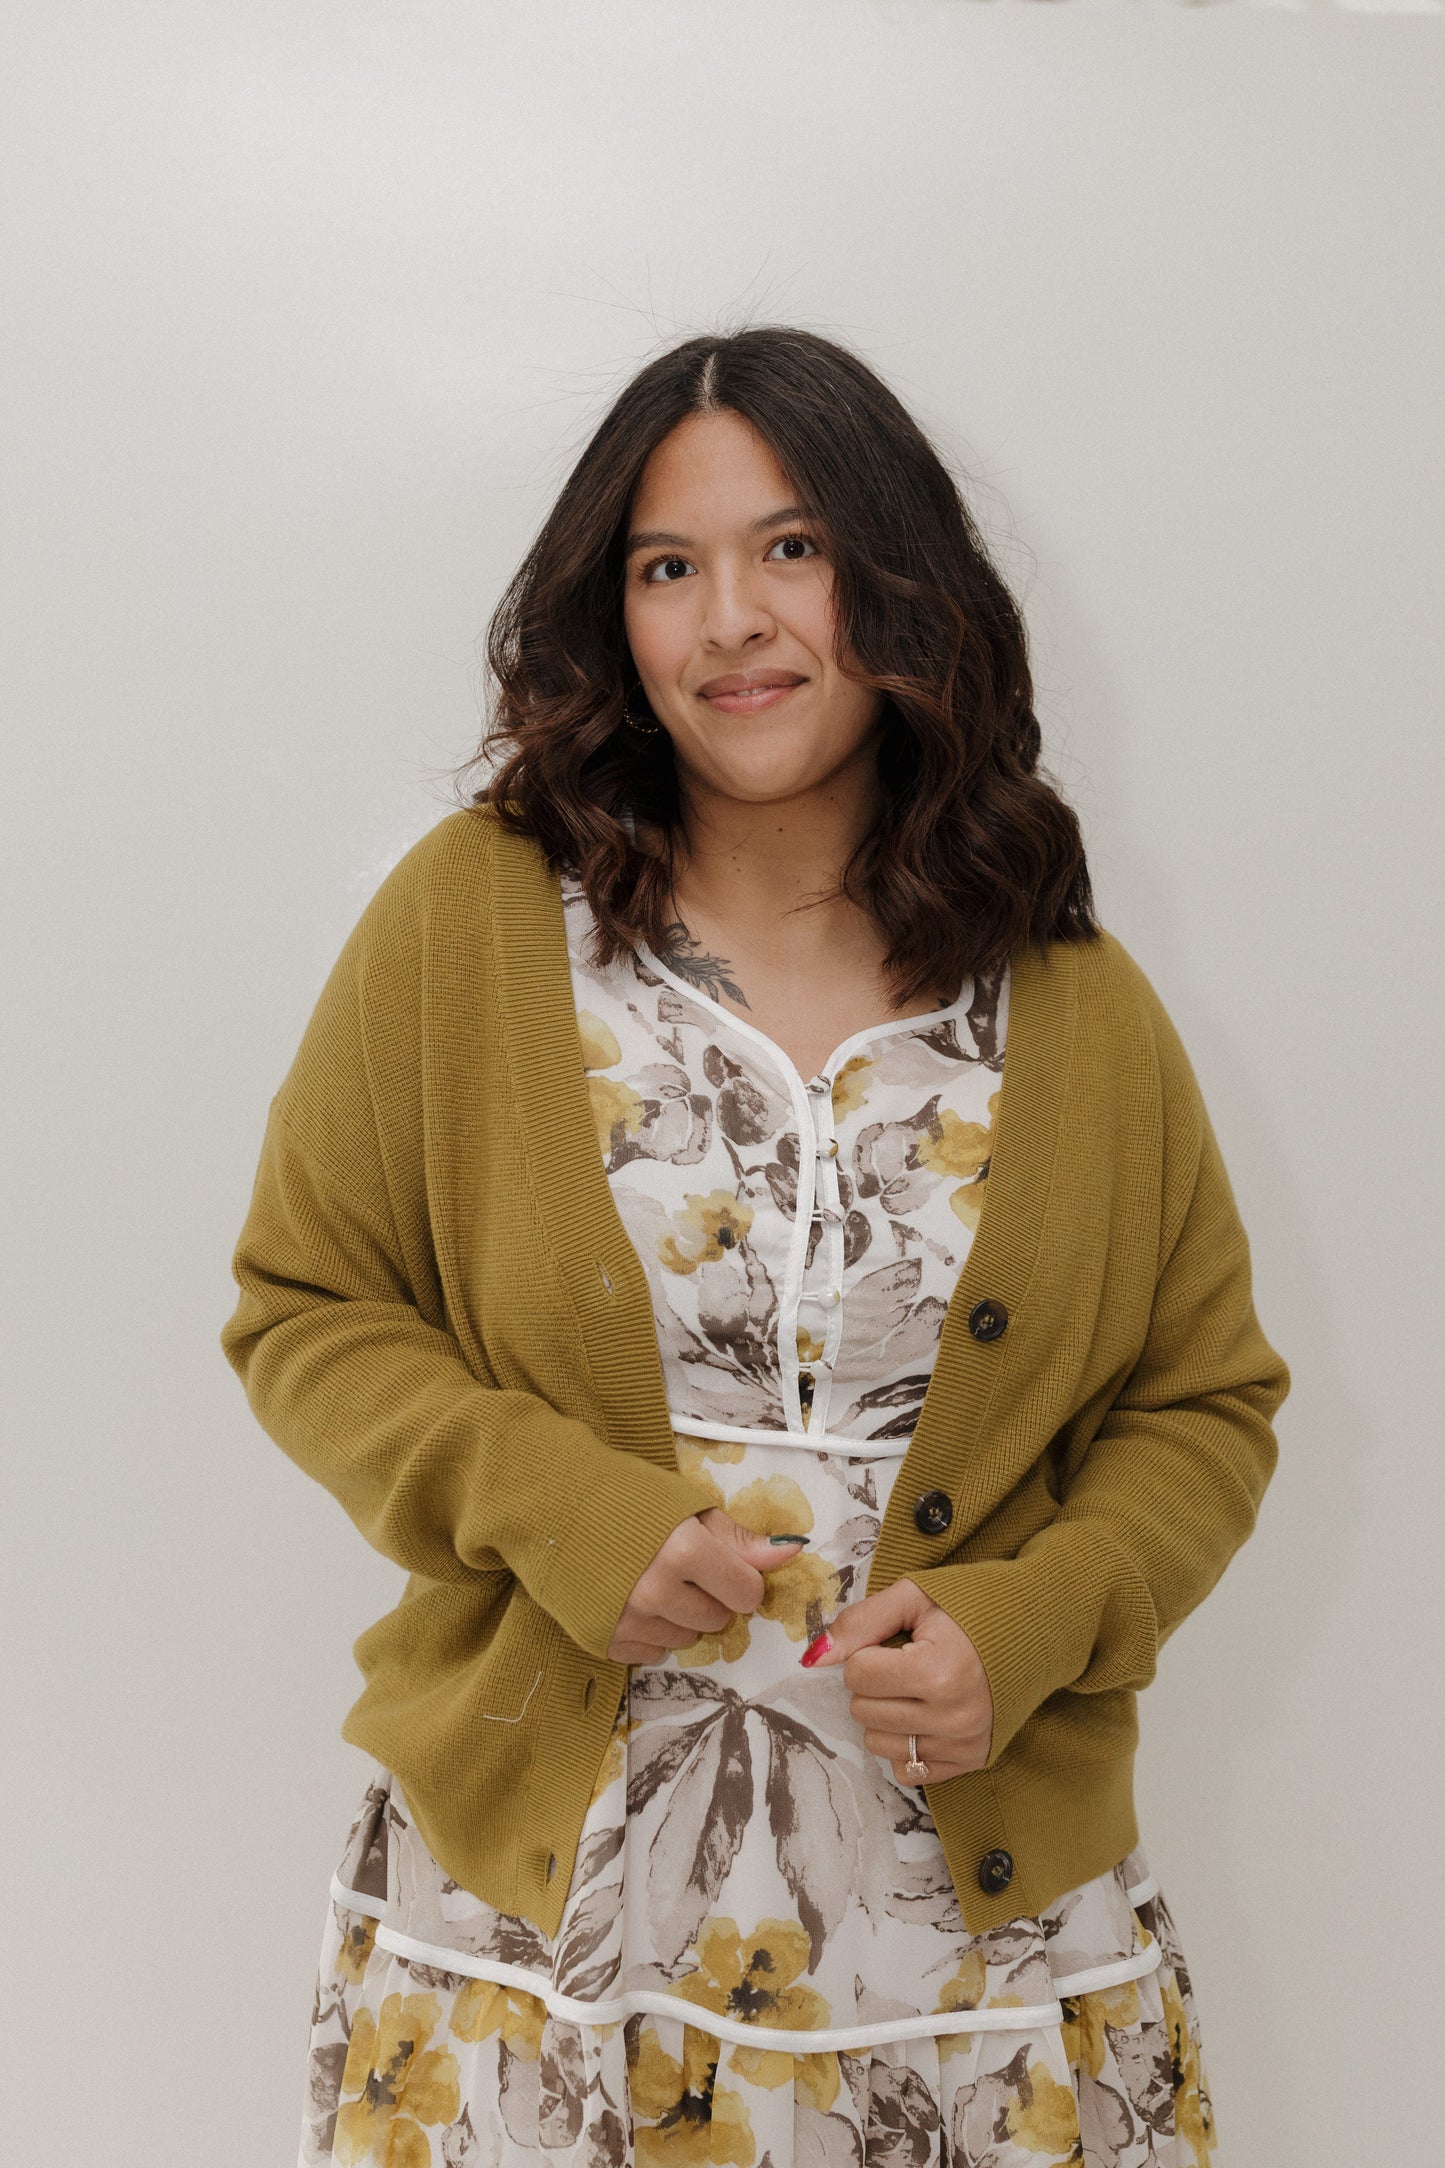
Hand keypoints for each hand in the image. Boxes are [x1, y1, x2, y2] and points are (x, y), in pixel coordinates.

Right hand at [606, 1508, 806, 1664]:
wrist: (550, 1505)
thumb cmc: (622, 1495)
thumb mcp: (685, 1505)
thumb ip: (738, 1538)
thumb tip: (791, 1552)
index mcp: (684, 1551)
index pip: (746, 1592)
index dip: (739, 1576)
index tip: (721, 1563)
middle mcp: (657, 1593)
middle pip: (718, 1619)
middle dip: (710, 1595)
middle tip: (683, 1568)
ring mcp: (628, 1621)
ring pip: (687, 1638)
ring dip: (680, 1615)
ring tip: (653, 1580)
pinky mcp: (603, 1640)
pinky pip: (652, 1652)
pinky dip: (650, 1631)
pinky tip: (631, 1599)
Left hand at [803, 1577, 993, 1783]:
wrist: (1035, 1629)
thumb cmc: (973, 1607)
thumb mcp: (916, 1597)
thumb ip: (861, 1622)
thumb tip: (815, 1656)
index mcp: (940, 1671)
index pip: (857, 1674)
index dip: (865, 1652)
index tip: (891, 1643)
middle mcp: (953, 1716)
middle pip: (863, 1711)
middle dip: (872, 1684)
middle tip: (903, 1663)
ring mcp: (963, 1744)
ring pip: (878, 1744)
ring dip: (885, 1715)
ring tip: (915, 1688)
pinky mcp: (970, 1762)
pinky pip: (907, 1770)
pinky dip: (905, 1744)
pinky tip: (925, 1715)